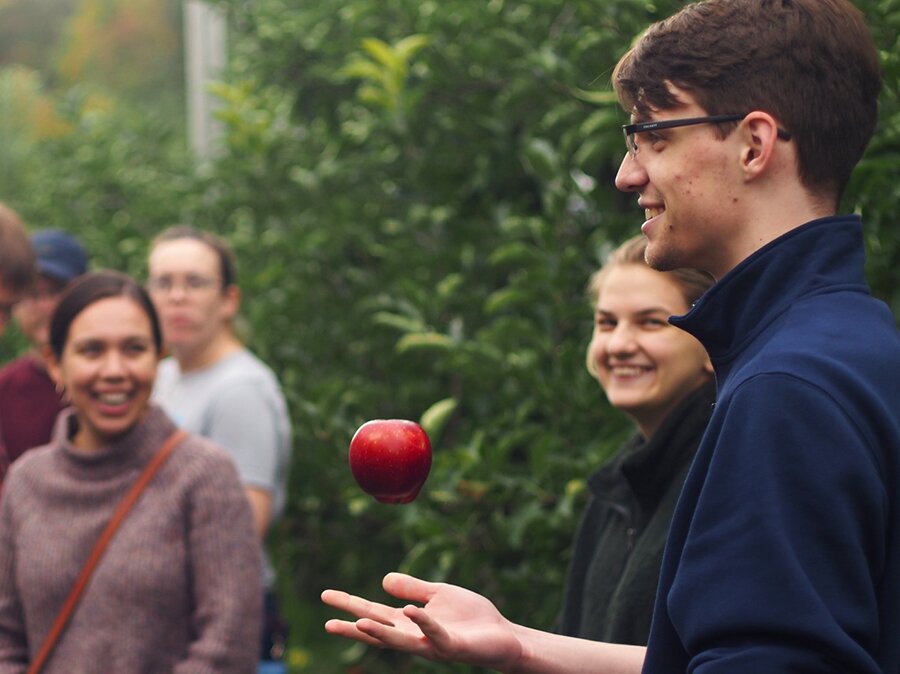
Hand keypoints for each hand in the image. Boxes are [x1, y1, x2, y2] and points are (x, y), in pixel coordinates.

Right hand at [322, 572, 523, 670]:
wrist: (502, 636)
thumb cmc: (471, 618)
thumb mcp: (438, 595)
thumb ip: (412, 589)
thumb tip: (382, 579)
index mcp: (409, 622)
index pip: (374, 612)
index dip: (350, 605)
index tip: (325, 596)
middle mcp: (415, 636)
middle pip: (379, 630)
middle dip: (353, 626)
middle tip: (327, 622)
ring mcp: (432, 644)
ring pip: (400, 640)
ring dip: (380, 633)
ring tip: (358, 623)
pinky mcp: (453, 646)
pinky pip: (435, 633)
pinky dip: (422, 622)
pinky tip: (410, 611)